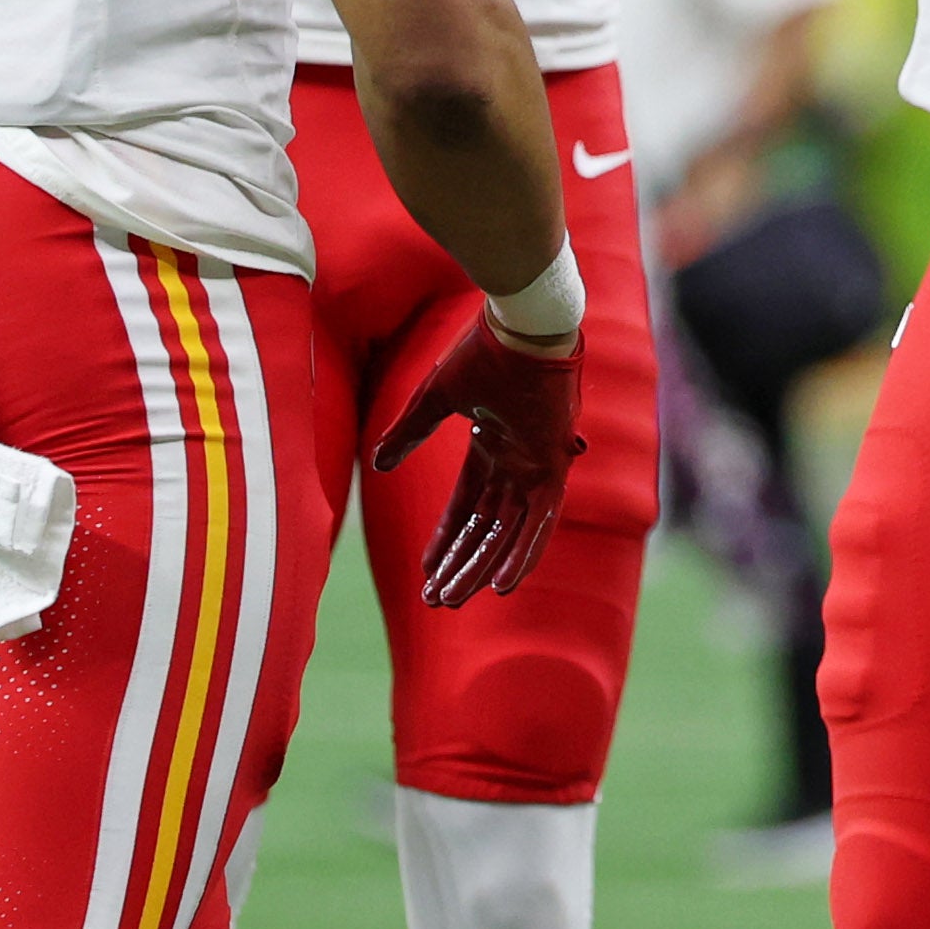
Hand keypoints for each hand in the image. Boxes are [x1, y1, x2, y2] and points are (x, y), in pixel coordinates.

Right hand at [371, 308, 588, 606]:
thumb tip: (377, 462)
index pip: (466, 508)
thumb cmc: (482, 352)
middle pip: (485, 529)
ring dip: (483, 568)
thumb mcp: (435, 398)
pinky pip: (540, 524)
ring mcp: (535, 467)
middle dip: (460, 566)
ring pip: (507, 534)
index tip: (425, 572)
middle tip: (437, 601)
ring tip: (456, 600)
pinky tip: (501, 586)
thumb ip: (409, 433)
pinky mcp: (553, 468)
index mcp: (490, 446)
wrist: (520, 327)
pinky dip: (522, 554)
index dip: (445, 540)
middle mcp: (514, 463)